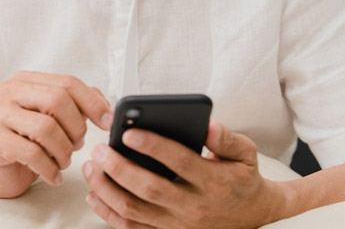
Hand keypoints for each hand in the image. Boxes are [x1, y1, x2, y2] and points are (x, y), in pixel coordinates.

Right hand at [0, 71, 111, 198]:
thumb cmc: (27, 141)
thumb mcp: (52, 118)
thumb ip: (75, 105)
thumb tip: (104, 105)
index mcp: (25, 80)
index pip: (66, 83)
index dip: (92, 102)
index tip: (107, 121)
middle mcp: (8, 91)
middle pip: (57, 100)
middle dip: (76, 127)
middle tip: (78, 145)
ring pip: (46, 128)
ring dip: (64, 151)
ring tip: (64, 162)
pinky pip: (33, 154)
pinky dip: (50, 168)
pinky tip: (54, 176)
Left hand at [82, 120, 283, 227]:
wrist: (253, 216)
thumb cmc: (242, 178)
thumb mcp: (245, 154)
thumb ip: (226, 138)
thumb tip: (208, 125)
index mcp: (213, 181)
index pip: (180, 162)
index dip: (153, 146)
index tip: (129, 131)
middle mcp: (194, 206)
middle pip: (149, 189)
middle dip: (119, 167)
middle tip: (99, 149)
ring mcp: (178, 224)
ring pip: (134, 210)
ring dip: (107, 189)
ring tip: (91, 166)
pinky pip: (131, 227)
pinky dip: (108, 212)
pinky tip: (94, 194)